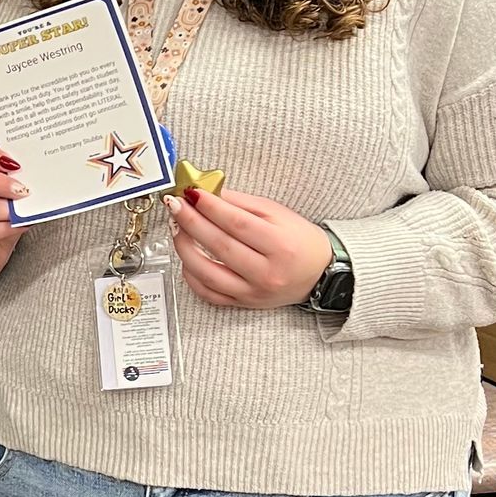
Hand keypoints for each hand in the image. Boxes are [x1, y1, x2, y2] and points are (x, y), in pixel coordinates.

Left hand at [168, 186, 333, 309]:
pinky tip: (186, 257)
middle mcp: (267, 272)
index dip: (210, 207)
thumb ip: (242, 203)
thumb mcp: (278, 214)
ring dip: (185, 248)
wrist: (319, 273)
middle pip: (219, 246)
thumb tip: (209, 193)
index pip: (237, 224)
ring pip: (208, 273)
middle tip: (175, 205)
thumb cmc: (300, 240)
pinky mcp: (243, 304)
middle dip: (191, 222)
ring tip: (177, 229)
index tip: (191, 192)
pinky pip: (208, 293)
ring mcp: (253, 292)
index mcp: (280, 245)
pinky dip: (191, 275)